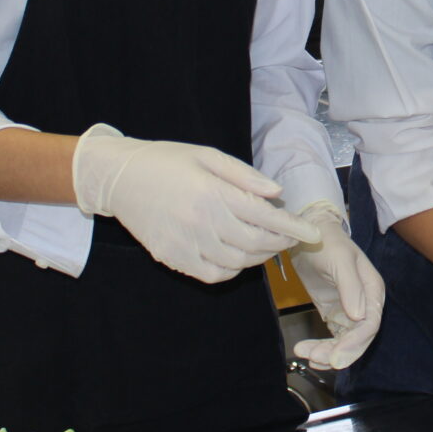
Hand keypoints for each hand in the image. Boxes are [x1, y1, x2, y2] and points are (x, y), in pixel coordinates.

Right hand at [71, 124, 319, 282]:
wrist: (119, 178)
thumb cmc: (166, 161)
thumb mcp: (207, 156)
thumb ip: (244, 176)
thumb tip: (277, 193)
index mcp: (213, 194)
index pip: (265, 217)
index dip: (294, 228)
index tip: (314, 233)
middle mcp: (202, 223)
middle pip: (256, 243)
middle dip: (282, 243)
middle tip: (292, 237)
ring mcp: (186, 245)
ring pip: (238, 263)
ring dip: (260, 257)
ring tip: (268, 244)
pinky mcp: (173, 258)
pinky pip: (214, 275)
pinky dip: (233, 270)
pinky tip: (238, 257)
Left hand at [288, 201, 384, 369]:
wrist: (307, 235)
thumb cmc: (327, 242)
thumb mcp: (339, 260)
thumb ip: (349, 286)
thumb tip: (358, 316)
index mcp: (372, 290)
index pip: (370, 323)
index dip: (355, 342)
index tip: (336, 356)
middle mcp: (365, 303)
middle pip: (359, 337)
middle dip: (340, 351)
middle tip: (318, 359)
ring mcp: (349, 310)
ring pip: (344, 341)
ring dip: (327, 352)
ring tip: (306, 354)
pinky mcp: (334, 314)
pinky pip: (333, 338)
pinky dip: (322, 348)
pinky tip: (309, 354)